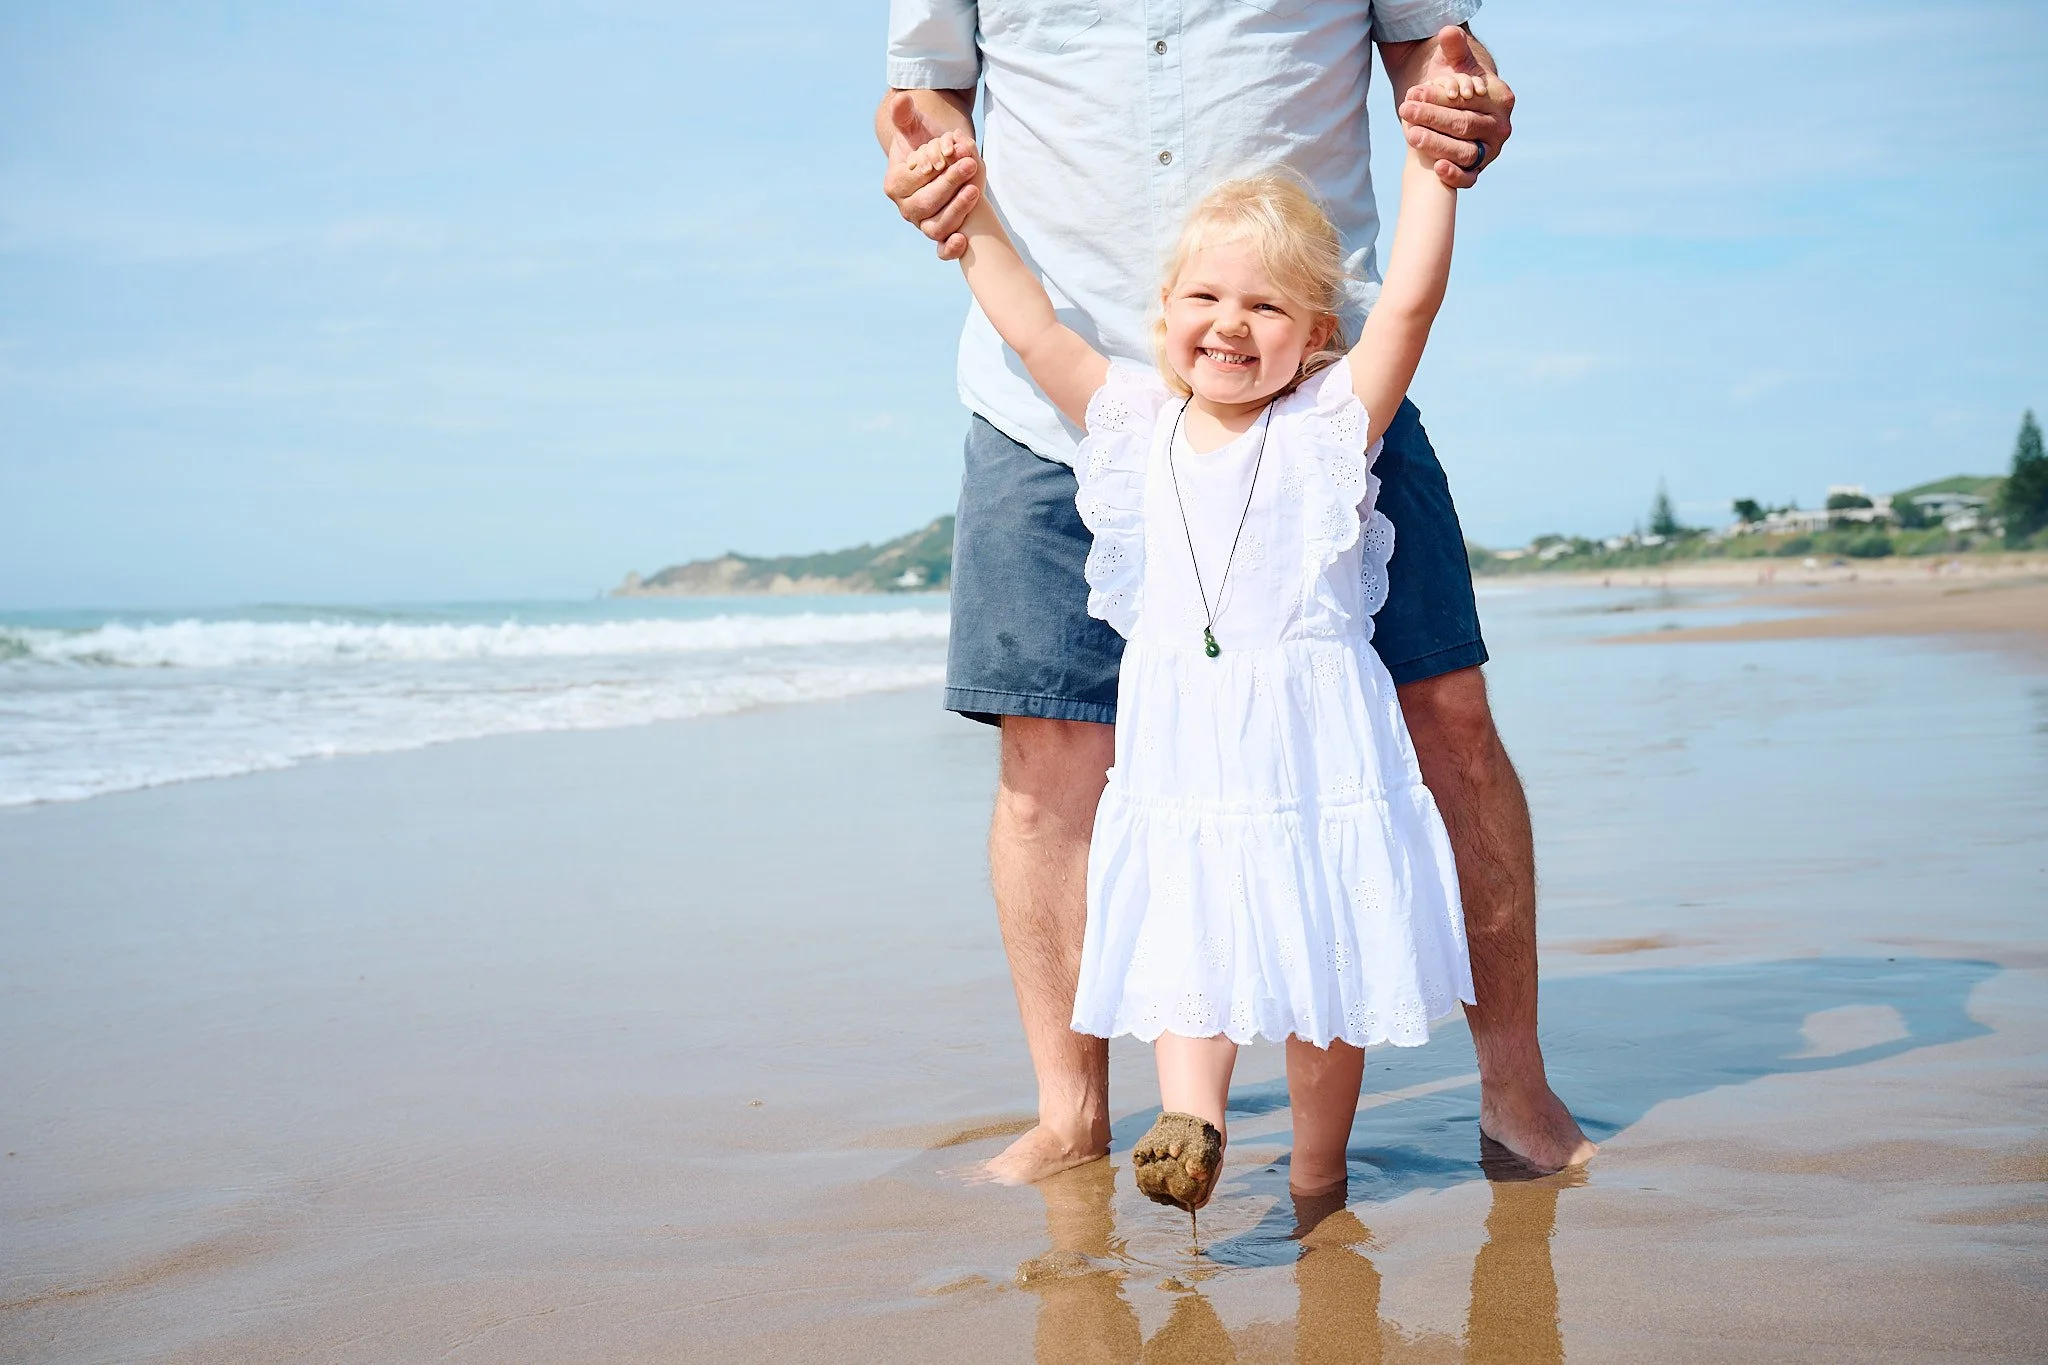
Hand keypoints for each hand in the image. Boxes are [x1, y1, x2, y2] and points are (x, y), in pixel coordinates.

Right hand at [881, 92, 980, 260]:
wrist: (940, 165)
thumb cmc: (925, 144)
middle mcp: (906, 208)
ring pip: (936, 226)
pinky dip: (950, 249)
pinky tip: (963, 241)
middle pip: (925, 204)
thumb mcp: (916, 127)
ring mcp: (923, 224)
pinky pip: (941, 250)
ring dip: (956, 210)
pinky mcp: (940, 235)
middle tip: (971, 165)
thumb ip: (906, 115)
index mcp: (894, 183)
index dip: (932, 167)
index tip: (953, 150)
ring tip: (975, 190)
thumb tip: (902, 100)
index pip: (911, 180)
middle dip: (949, 184)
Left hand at [1398, 27, 1513, 189]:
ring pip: (1465, 151)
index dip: (1441, 97)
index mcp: (1501, 99)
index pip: (1469, 100)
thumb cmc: (1456, 86)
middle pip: (1465, 125)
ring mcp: (1490, 151)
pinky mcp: (1478, 170)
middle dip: (1433, 118)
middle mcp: (1501, 127)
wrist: (1457, 112)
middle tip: (1404, 110)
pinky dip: (1455, 175)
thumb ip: (1454, 49)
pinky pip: (1469, 178)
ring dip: (1437, 144)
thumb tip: (1448, 32)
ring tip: (1410, 134)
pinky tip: (1437, 168)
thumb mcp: (1456, 65)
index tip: (1414, 92)